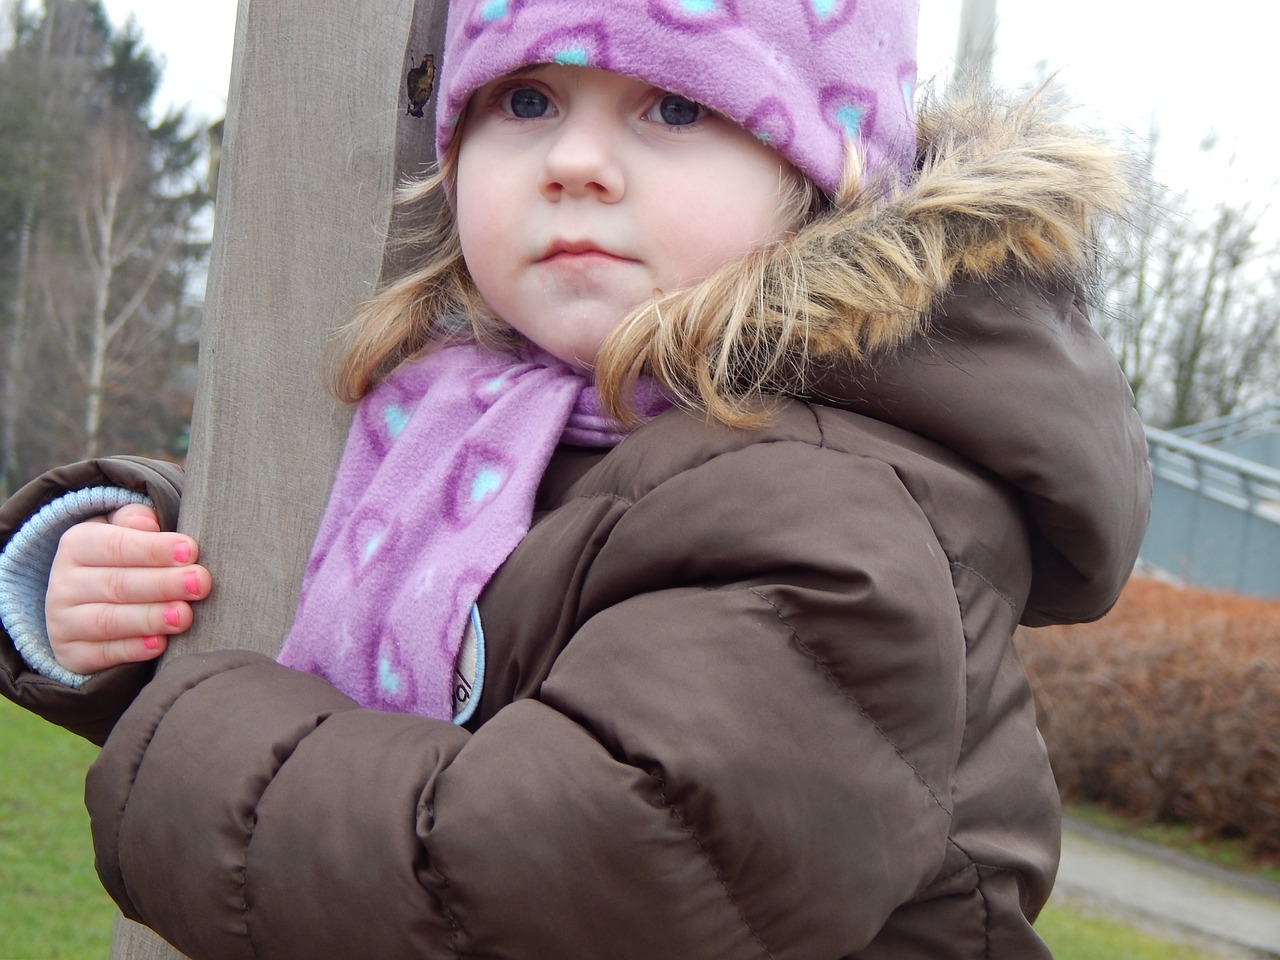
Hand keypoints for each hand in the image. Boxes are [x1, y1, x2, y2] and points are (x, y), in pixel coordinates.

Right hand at [46, 503, 211, 673]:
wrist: (85, 604)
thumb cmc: (123, 559)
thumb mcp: (123, 531)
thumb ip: (136, 521)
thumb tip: (149, 522)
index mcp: (77, 544)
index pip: (116, 545)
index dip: (154, 549)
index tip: (190, 551)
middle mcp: (64, 584)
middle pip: (117, 584)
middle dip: (163, 584)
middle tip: (201, 584)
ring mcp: (63, 622)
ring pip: (108, 621)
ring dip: (150, 619)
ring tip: (185, 616)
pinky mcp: (70, 654)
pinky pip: (101, 654)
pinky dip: (132, 650)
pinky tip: (160, 645)